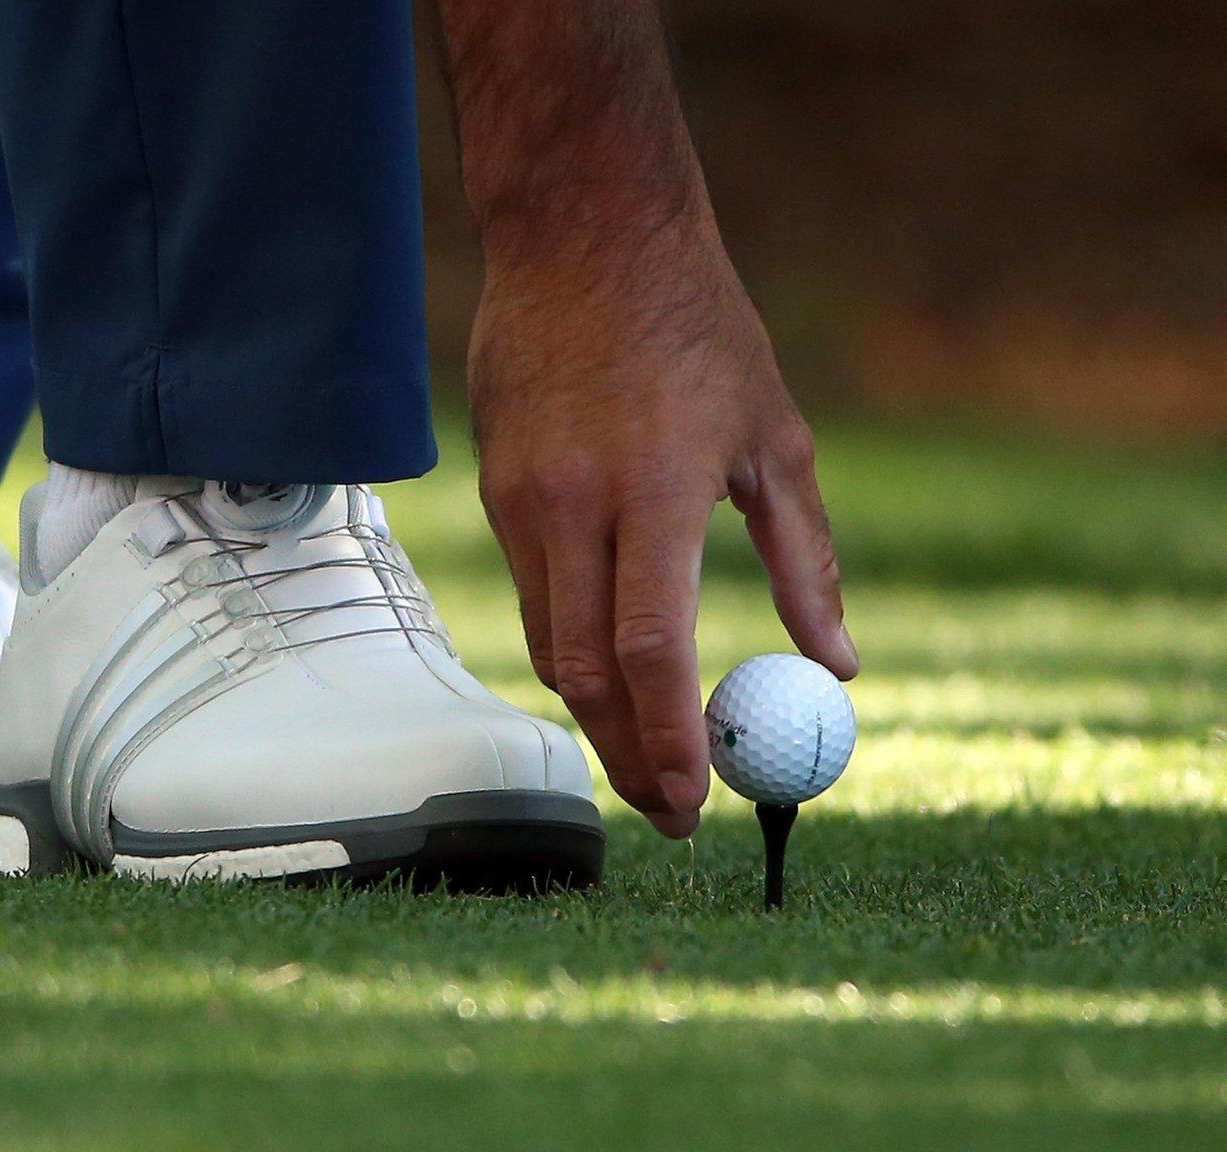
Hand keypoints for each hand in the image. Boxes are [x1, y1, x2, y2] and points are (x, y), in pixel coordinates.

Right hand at [469, 224, 857, 838]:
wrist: (579, 236)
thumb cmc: (698, 327)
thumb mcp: (777, 436)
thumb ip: (806, 559)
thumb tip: (839, 666)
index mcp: (656, 491)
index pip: (651, 649)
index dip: (669, 739)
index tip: (698, 804)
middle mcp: (574, 505)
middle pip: (585, 672)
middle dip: (624, 758)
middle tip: (668, 811)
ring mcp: (521, 499)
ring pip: (548, 642)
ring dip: (594, 714)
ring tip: (641, 760)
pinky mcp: (493, 491)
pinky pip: (532, 593)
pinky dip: (569, 648)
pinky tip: (606, 670)